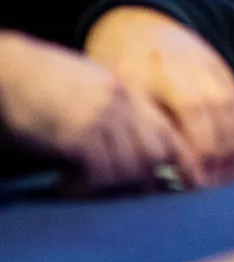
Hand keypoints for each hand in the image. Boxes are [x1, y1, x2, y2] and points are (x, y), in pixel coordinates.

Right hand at [0, 30, 196, 190]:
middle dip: (145, 179)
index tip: (188, 183)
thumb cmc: (37, 81)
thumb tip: (128, 150)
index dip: (182, 159)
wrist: (5, 68)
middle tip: (120, 193)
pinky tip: (62, 184)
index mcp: (124, 92)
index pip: (166, 129)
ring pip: (130, 166)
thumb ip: (110, 111)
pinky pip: (99, 173)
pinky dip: (84, 187)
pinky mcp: (77, 134)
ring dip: (109, 187)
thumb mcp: (86, 86)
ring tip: (81, 187)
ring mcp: (100, 118)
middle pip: (154, 153)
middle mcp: (119, 104)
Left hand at [83, 6, 233, 186]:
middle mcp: (191, 65)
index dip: (194, 147)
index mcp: (157, 69)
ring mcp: (211, 65)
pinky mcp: (224, 68)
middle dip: (219, 152)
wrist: (142, 23)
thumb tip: (156, 167)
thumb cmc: (121, 65)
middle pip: (214, 110)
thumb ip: (139, 124)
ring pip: (232, 106)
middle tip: (218, 187)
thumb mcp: (119, 91)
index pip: (186, 111)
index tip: (195, 181)